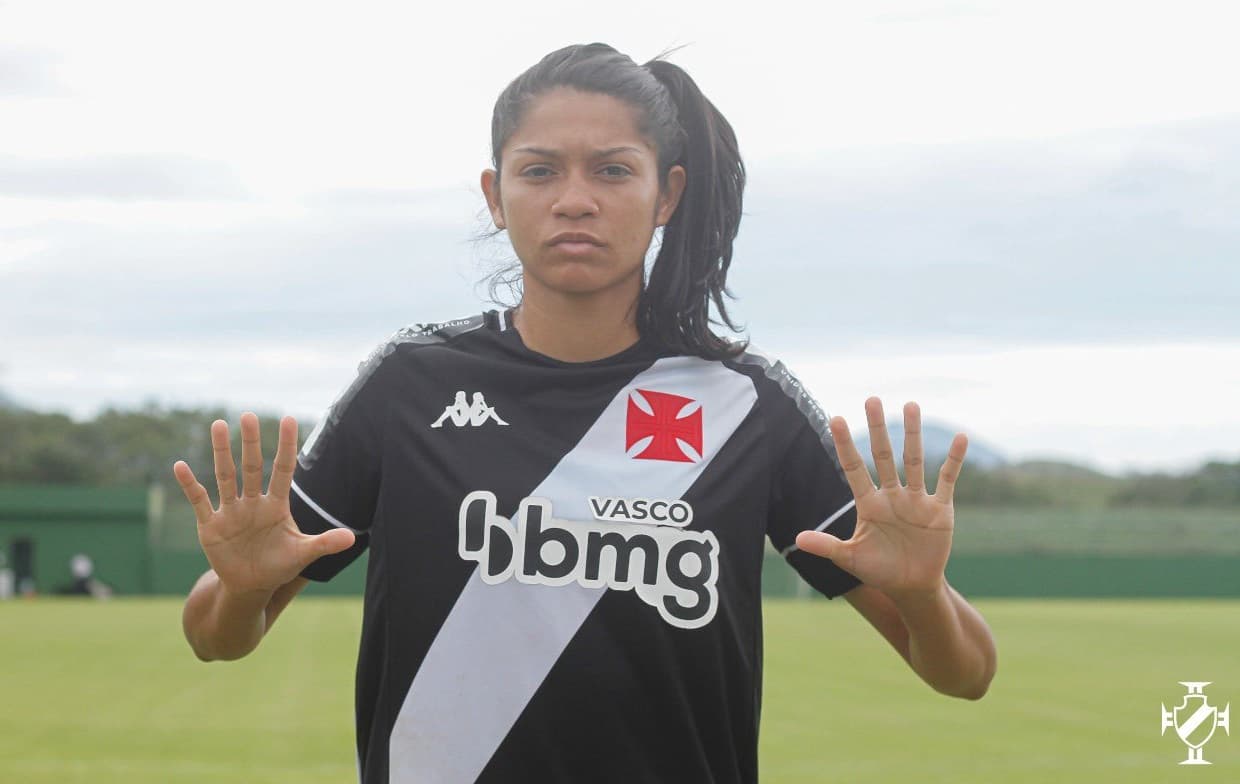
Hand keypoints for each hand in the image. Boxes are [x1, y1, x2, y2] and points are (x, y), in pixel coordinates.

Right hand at [172, 412, 354, 594]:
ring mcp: (231, 511)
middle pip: (252, 467)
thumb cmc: (279, 565)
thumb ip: (324, 543)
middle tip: (248, 415)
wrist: (251, 586)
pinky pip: (199, 500)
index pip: (283, 469)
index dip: (286, 445)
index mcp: (277, 505)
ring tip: (218, 425)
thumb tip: (352, 539)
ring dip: (222, 452)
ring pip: (225, 476)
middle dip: (251, 442)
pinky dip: (190, 485)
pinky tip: (180, 465)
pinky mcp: (211, 525)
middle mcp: (253, 502)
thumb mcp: (302, 554)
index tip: (289, 418)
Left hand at [794, 397, 966, 600]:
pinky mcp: (940, 509)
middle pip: (883, 456)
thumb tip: (797, 539)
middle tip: (872, 400)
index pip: (854, 468)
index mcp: (868, 504)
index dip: (845, 444)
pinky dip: (954, 460)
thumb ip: (827, 546)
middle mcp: (892, 495)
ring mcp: (916, 500)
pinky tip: (959, 438)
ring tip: (911, 405)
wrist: (911, 587)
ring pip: (914, 461)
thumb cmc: (879, 571)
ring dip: (913, 434)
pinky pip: (947, 480)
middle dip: (878, 429)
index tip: (835, 418)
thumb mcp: (851, 559)